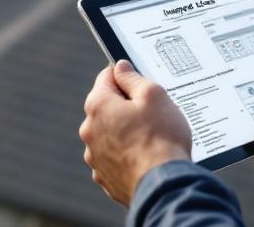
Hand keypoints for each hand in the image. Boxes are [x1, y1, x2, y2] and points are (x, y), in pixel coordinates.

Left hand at [79, 60, 191, 205]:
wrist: (163, 186)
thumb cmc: (161, 138)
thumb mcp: (154, 95)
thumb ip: (133, 78)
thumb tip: (120, 67)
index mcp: (98, 105)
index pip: (107, 77)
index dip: (126, 76)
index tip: (141, 82)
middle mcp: (90, 131)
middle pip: (107, 107)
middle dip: (127, 107)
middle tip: (153, 113)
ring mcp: (95, 157)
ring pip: (111, 134)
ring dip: (126, 133)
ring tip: (152, 139)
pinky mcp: (105, 178)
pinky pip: (115, 158)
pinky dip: (127, 156)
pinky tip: (145, 158)